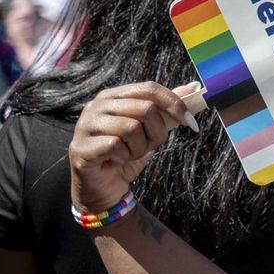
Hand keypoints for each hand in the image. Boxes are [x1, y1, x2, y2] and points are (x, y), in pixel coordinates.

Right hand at [69, 81, 198, 213]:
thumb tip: (193, 87)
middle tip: (150, 146)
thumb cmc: (127, 154)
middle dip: (157, 133)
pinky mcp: (80, 147)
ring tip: (130, 154)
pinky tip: (116, 161)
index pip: (150, 88)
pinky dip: (124, 157)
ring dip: (140, 148)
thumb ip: (167, 109)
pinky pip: (115, 145)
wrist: (104, 187)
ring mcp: (85, 125)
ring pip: (131, 128)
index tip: (191, 124)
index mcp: (114, 96)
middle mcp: (97, 105)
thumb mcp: (152, 130)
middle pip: (145, 108)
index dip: (174, 104)